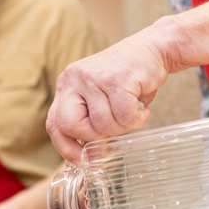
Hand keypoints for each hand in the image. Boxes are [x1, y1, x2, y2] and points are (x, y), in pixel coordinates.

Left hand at [46, 26, 171, 162]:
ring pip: (102, 125)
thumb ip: (88, 119)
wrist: (155, 49)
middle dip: (94, 137)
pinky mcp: (117, 80)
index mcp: (67, 84)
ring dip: (123, 127)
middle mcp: (75, 78)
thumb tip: (87, 158)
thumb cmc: (128, 78)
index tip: (81, 159)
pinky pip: (125, 117)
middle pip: (69, 126)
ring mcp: (94, 78)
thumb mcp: (98, 95)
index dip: (65, 146)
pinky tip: (143, 108)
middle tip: (113, 130)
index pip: (53, 123)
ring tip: (132, 112)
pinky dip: (138, 119)